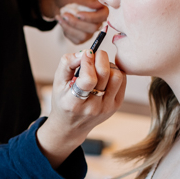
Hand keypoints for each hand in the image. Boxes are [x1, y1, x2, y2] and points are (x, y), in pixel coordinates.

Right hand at [35, 48, 125, 168]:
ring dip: (109, 65)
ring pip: (117, 76)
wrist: (71, 126)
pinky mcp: (115, 106)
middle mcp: (92, 108)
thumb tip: (85, 52)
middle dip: (100, 57)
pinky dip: (115, 72)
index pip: (88, 80)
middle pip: (104, 74)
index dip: (88, 62)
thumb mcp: (57, 82)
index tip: (86, 53)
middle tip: (94, 54)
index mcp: (73, 103)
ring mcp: (106, 108)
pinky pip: (122, 81)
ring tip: (99, 66)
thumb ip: (67, 63)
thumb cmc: (63, 100)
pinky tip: (105, 74)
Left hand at [38, 0, 107, 43]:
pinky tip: (62, 22)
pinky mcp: (82, 37)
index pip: (104, 15)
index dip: (92, 17)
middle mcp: (97, 20)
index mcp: (100, 7)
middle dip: (77, 23)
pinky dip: (67, 32)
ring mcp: (90, 30)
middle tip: (64, 14)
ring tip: (61, 17)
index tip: (77, 14)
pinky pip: (76, 40)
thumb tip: (99, 4)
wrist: (57, 2)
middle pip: (94, 28)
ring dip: (70, 27)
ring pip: (84, 36)